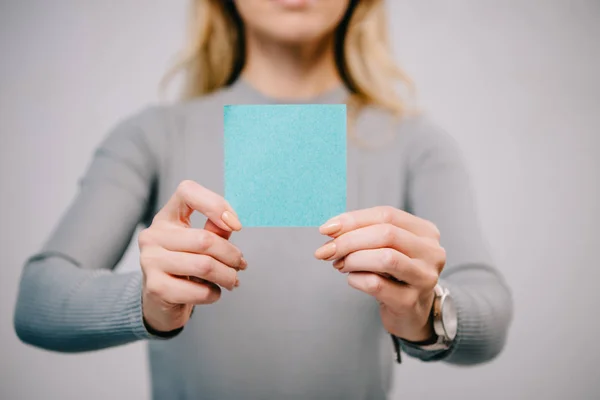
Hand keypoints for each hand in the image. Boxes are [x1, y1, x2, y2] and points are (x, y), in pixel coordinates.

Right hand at [139, 180, 245, 332]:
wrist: (160, 301)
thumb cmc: (185, 267)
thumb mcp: (199, 243)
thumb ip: (215, 230)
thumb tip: (232, 223)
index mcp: (166, 217)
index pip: (187, 191)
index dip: (216, 204)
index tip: (236, 226)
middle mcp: (153, 235)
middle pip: (205, 239)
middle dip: (232, 255)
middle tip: (241, 265)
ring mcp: (150, 261)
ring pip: (205, 265)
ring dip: (227, 276)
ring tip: (232, 280)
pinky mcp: (156, 288)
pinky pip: (199, 291)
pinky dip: (214, 294)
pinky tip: (213, 292)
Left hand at [314, 206, 445, 341]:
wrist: (412, 313)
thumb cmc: (395, 275)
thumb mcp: (385, 248)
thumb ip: (363, 233)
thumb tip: (331, 229)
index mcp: (425, 232)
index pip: (386, 215)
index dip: (353, 219)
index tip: (326, 229)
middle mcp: (431, 253)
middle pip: (386, 234)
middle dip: (349, 240)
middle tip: (327, 250)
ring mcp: (424, 278)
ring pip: (385, 258)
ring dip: (354, 259)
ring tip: (340, 264)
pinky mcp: (411, 302)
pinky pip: (376, 285)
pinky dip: (357, 279)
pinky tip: (353, 279)